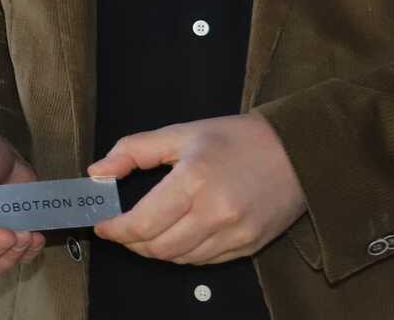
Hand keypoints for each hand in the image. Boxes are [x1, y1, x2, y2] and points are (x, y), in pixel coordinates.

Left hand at [89, 112, 305, 264]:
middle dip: (132, 241)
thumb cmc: (234, 139)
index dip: (116, 229)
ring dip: (156, 249)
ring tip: (146, 231)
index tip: (102, 224)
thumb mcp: (179, 133)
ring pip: (180, 259)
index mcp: (194, 180)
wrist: (296, 151)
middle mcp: (216, 212)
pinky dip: (183, 253)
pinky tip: (178, 234)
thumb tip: (97, 172)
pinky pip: (205, 261)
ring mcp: (236, 234)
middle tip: (121, 229)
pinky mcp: (250, 246)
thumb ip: (132, 151)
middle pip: (159, 247)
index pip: (143, 222)